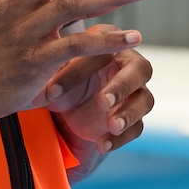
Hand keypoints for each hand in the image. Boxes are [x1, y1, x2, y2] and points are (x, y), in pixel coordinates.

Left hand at [37, 32, 154, 173]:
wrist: (66, 109)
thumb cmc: (63, 81)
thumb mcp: (52, 76)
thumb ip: (51, 77)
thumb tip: (44, 91)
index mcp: (108, 44)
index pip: (101, 50)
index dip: (79, 71)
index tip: (54, 91)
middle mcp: (128, 64)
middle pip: (140, 69)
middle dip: (122, 86)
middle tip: (103, 101)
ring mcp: (135, 92)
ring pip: (144, 100)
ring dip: (128, 114)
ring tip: (112, 126)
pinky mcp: (134, 118)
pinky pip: (137, 127)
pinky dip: (121, 138)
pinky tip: (103, 144)